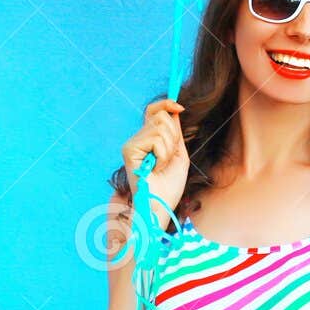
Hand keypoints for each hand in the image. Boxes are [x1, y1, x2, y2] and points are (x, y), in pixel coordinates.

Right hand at [121, 98, 189, 229]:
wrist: (161, 205)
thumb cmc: (169, 186)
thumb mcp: (179, 154)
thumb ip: (175, 132)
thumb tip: (173, 109)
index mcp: (148, 139)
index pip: (153, 111)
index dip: (165, 103)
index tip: (180, 107)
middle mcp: (137, 139)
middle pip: (161, 117)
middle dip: (174, 137)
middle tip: (168, 158)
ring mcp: (131, 144)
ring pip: (161, 128)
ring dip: (169, 149)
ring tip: (162, 165)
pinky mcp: (129, 150)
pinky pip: (156, 140)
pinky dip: (163, 155)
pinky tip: (155, 168)